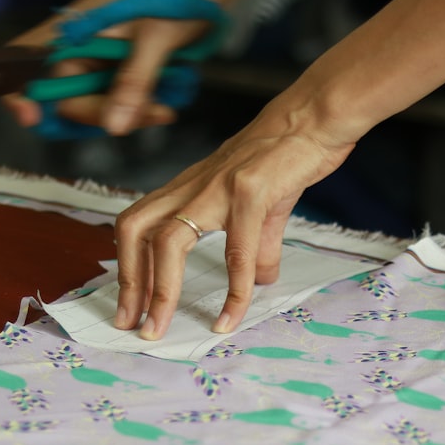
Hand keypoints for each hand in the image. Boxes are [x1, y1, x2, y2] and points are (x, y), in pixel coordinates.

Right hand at [2, 0, 213, 135]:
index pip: (23, 63)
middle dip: (97, 115)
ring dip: (124, 117)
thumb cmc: (177, 1)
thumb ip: (133, 82)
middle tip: (142, 116)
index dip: (18, 92)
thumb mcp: (156, 39)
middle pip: (61, 99)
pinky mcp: (115, 76)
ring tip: (161, 110)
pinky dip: (135, 112)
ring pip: (91, 109)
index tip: (32, 117)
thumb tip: (114, 127)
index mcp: (72, 29)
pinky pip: (114, 106)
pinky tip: (162, 107)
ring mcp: (95, 64)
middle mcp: (76, 48)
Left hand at [112, 103, 357, 339]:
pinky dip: (232, 291)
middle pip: (134, 230)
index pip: (137, 225)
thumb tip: (259, 280)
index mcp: (188, 187)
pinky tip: (231, 317)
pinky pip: (236, 251)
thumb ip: (256, 245)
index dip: (126, 266)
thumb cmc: (287, 156)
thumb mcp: (262, 205)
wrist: (317, 117)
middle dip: (128, 281)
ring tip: (161, 327)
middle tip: (131, 323)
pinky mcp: (250, 191)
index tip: (129, 305)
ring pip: (170, 241)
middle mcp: (193, 185)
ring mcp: (218, 187)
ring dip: (161, 291)